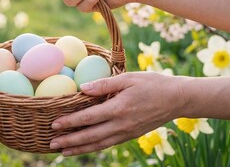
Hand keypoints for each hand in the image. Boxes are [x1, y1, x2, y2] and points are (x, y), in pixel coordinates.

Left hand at [49, 72, 185, 155]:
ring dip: (79, 148)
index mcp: (119, 108)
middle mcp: (121, 125)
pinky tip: (84, 147)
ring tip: (63, 151)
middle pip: (90, 136)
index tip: (54, 125)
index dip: (70, 122)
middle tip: (52, 144)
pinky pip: (108, 144)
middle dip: (70, 141)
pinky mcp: (131, 135)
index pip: (88, 118)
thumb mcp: (128, 78)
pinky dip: (94, 147)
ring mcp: (126, 133)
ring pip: (99, 144)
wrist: (177, 99)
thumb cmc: (152, 84)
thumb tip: (82, 89)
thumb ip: (104, 84)